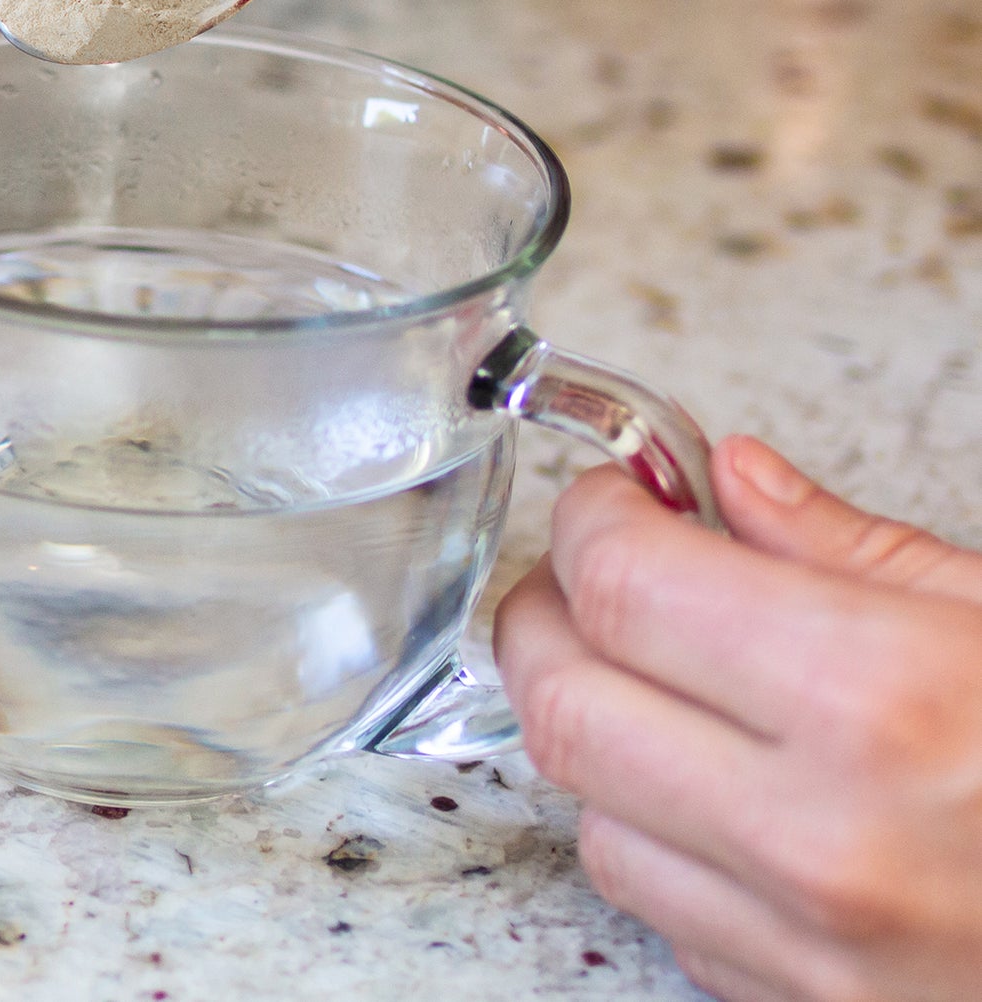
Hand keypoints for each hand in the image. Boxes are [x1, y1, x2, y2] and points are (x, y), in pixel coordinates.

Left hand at [494, 438, 981, 1000]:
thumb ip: (841, 544)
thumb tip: (722, 477)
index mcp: (878, 701)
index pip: (622, 584)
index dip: (592, 521)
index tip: (611, 499)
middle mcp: (822, 838)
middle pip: (563, 702)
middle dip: (549, 615)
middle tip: (590, 574)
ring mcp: (812, 950)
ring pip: (587, 813)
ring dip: (596, 729)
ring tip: (660, 680)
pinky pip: (658, 907)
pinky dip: (656, 836)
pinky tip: (719, 788)